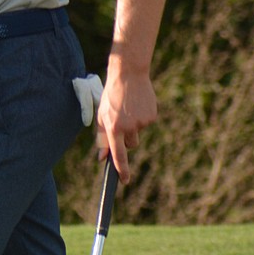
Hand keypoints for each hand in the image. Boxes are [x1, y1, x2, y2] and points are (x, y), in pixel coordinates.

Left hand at [96, 65, 157, 183]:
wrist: (129, 74)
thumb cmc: (111, 96)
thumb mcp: (102, 115)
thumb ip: (101, 138)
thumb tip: (102, 158)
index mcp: (114, 127)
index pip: (118, 155)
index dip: (122, 170)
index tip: (125, 180)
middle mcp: (129, 127)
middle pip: (131, 145)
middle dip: (127, 138)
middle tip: (123, 120)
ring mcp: (142, 122)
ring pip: (138, 134)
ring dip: (134, 126)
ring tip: (129, 108)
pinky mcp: (152, 116)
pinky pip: (146, 123)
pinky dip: (142, 117)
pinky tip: (138, 104)